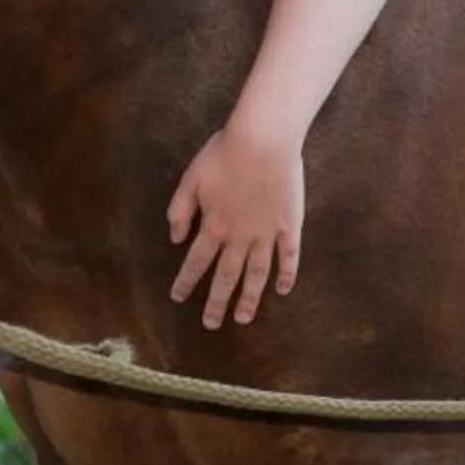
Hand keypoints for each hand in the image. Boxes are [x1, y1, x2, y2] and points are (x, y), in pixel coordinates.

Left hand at [166, 121, 305, 329]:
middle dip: (216, 302)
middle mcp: (239, 237)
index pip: (196, 261)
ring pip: (257, 274)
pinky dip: (286, 275)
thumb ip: (180, 210)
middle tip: (211, 324)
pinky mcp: (289, 225)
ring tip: (244, 318)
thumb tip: (174, 239)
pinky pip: (288, 256)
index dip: (186, 281)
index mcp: (213, 226)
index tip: (178, 298)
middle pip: (226, 276)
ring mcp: (266, 234)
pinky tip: (283, 290)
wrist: (264, 139)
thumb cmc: (225, 153)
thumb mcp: (191, 178)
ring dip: (249, 298)